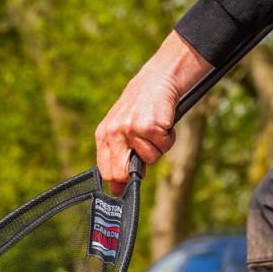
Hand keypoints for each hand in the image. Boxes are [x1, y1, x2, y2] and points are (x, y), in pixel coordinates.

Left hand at [95, 31, 210, 194]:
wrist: (157, 80)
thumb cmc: (141, 108)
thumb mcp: (123, 131)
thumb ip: (119, 158)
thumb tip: (117, 191)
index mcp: (104, 135)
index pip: (106, 172)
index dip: (120, 179)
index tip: (131, 174)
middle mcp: (114, 133)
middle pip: (122, 173)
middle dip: (137, 169)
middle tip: (146, 149)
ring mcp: (131, 130)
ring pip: (150, 160)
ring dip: (158, 147)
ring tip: (155, 129)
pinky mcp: (149, 126)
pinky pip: (163, 147)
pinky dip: (168, 138)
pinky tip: (163, 122)